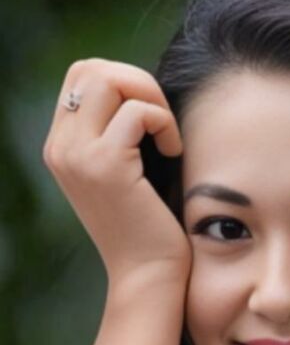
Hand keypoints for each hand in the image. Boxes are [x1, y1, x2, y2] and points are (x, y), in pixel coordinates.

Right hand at [43, 58, 191, 289]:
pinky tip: (174, 152)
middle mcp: (61, 148)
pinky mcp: (106, 166)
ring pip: (108, 79)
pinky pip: (137, 112)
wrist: (148, 276)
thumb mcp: (125, 173)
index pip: (81, 77)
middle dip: (137, 81)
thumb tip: (144, 89)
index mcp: (61, 147)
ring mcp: (78, 155)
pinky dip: (164, 123)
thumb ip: (119, 132)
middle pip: (90, 68)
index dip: (123, 81)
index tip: (151, 117)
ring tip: (168, 135)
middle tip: (163, 120)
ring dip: (150, 98)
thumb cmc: (149, 227)